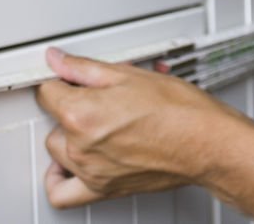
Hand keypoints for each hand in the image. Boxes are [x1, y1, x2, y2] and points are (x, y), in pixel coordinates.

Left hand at [35, 47, 250, 207]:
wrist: (206, 143)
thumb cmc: (179, 110)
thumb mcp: (129, 75)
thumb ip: (84, 68)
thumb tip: (58, 61)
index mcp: (82, 113)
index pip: (47, 92)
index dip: (60, 79)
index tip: (69, 77)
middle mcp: (80, 145)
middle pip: (52, 120)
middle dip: (69, 106)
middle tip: (96, 97)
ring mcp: (90, 170)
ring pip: (57, 149)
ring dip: (68, 136)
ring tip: (93, 123)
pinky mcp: (102, 188)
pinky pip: (62, 193)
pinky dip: (58, 178)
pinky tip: (68, 164)